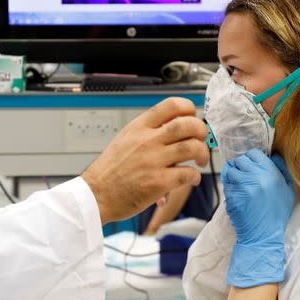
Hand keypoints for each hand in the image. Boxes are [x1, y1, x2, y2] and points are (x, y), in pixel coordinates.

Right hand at [82, 97, 208, 223]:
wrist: (96, 194)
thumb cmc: (110, 170)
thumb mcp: (125, 140)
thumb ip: (148, 133)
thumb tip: (176, 132)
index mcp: (139, 127)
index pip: (172, 105)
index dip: (189, 110)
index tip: (192, 119)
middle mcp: (147, 140)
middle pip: (188, 124)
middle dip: (202, 131)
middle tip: (201, 141)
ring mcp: (154, 160)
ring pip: (193, 147)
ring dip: (203, 153)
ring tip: (200, 160)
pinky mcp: (159, 182)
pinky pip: (189, 174)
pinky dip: (195, 177)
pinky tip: (191, 179)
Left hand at [221, 149, 294, 287]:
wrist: (263, 236)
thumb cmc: (276, 214)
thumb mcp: (287, 190)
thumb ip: (281, 170)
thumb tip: (272, 154)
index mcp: (272, 174)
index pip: (254, 153)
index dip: (251, 158)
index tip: (250, 165)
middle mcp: (257, 178)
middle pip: (240, 160)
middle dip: (240, 166)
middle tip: (243, 175)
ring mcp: (242, 187)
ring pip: (230, 170)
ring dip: (232, 175)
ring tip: (239, 185)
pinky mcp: (231, 195)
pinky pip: (225, 183)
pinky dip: (229, 187)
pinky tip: (237, 195)